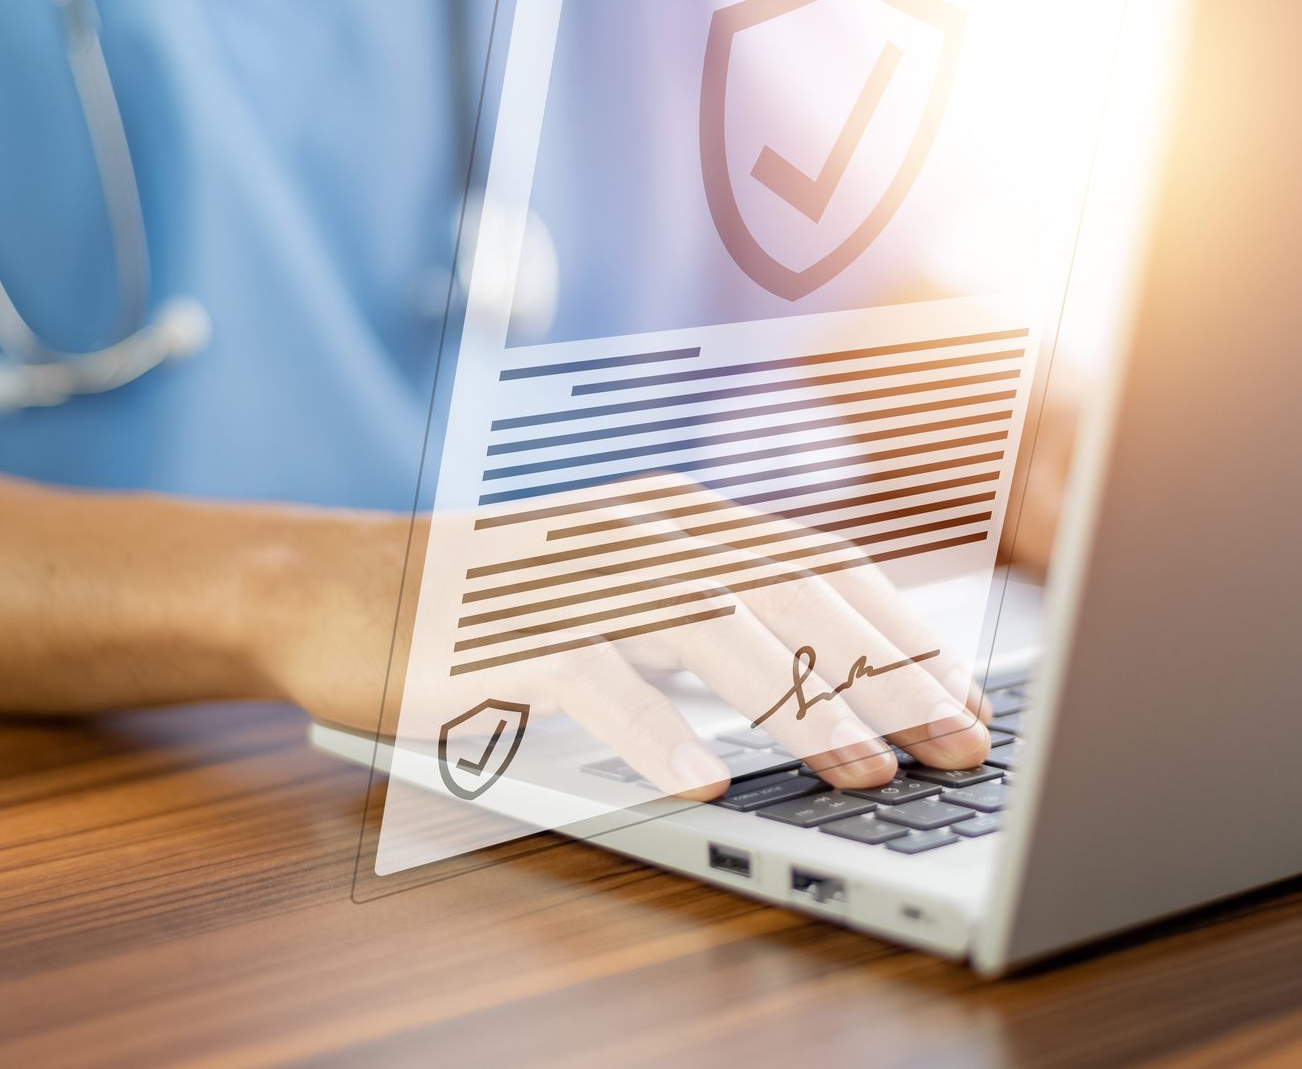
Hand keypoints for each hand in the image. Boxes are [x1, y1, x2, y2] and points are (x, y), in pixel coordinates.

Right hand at [252, 484, 992, 804]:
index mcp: (678, 516)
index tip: (969, 700)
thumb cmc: (492, 603)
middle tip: (955, 745)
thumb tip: (834, 685)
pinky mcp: (500, 631)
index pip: (822, 566)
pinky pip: (594, 682)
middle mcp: (637, 529)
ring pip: (712, 631)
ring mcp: (569, 574)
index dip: (905, 634)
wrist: (333, 583)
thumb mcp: (618, 586)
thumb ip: (713, 614)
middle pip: (791, 595)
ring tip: (863, 773)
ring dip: (800, 708)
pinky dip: (655, 733)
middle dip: (888, 675)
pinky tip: (704, 785)